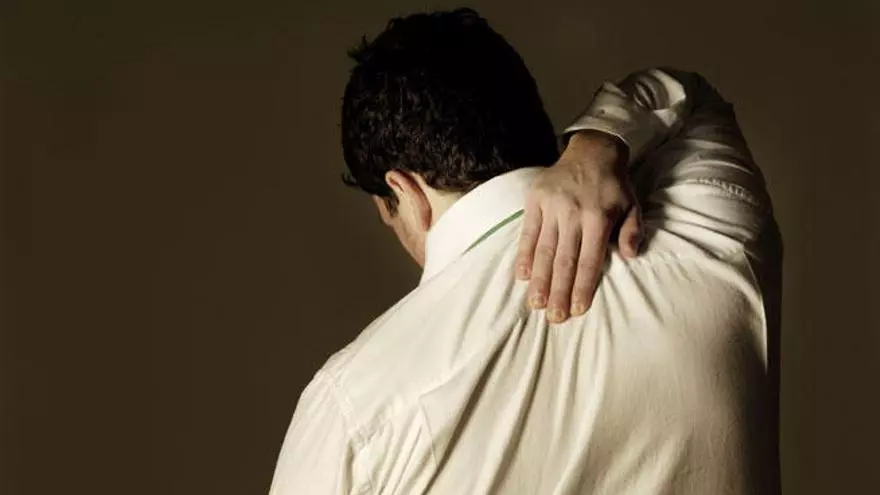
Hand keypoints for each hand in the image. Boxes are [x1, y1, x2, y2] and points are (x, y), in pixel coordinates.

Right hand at [515, 130, 641, 322]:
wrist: (592, 151)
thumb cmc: (614, 185)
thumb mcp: (632, 205)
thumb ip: (633, 230)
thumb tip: (630, 256)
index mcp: (599, 217)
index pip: (589, 259)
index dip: (583, 286)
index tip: (578, 310)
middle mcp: (573, 213)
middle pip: (564, 259)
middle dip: (559, 291)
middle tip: (554, 317)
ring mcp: (552, 206)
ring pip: (544, 249)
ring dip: (539, 279)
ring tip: (536, 303)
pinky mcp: (535, 200)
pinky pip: (528, 231)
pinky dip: (524, 254)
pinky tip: (521, 275)